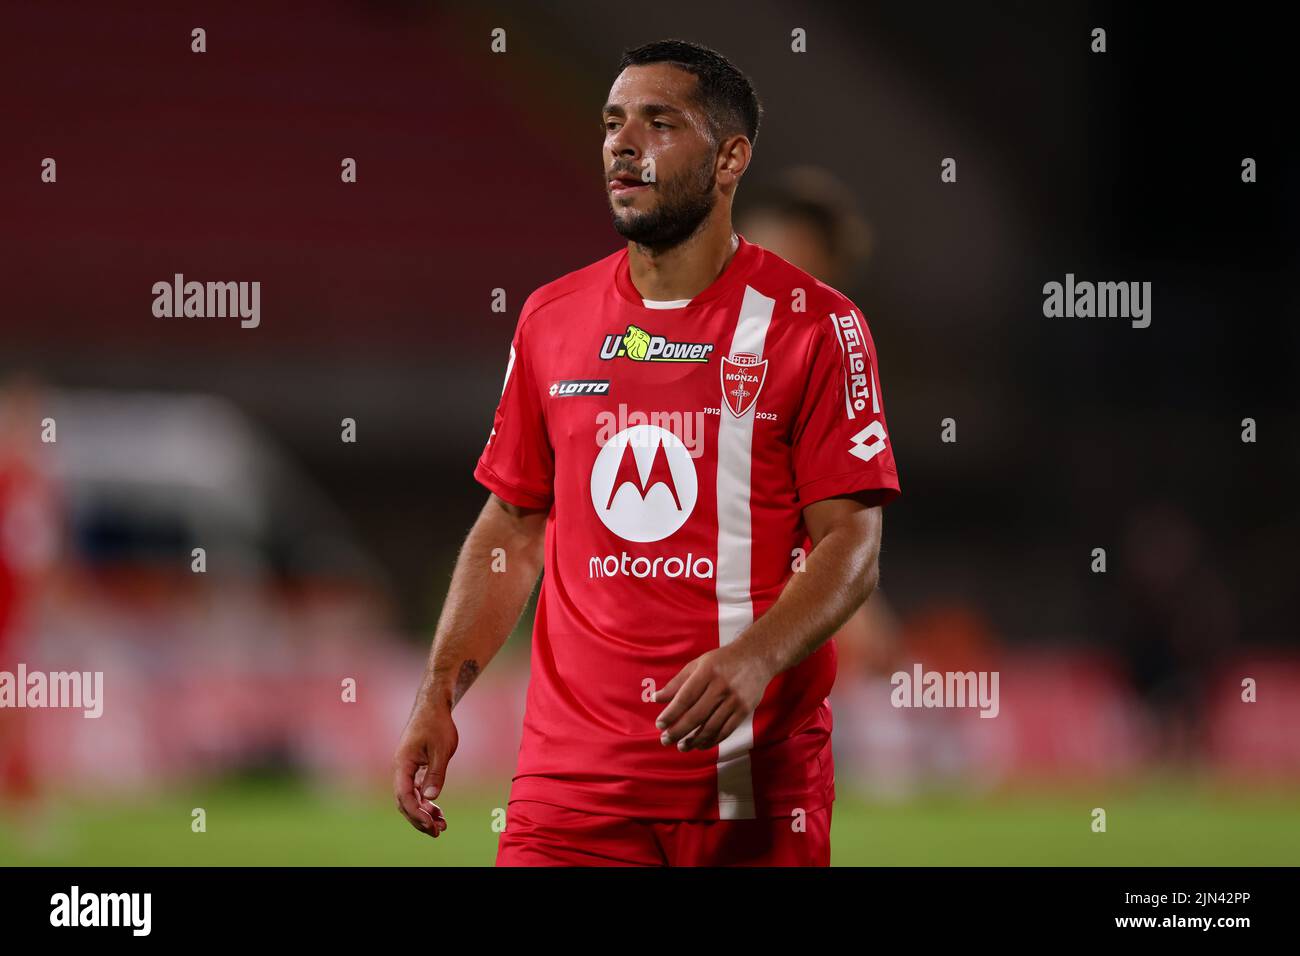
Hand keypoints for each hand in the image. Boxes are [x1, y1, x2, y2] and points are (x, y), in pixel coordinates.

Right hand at [392, 699, 457, 836]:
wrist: (433, 706)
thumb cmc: (437, 724)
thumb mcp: (441, 749)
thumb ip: (436, 773)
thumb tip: (430, 797)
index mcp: (403, 763)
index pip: (404, 795)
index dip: (416, 813)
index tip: (430, 825)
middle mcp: (401, 768)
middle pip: (404, 801)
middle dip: (419, 819)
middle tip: (437, 832)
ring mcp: (407, 769)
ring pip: (410, 798)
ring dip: (423, 813)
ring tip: (441, 826)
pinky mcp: (414, 768)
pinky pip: (416, 790)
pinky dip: (426, 802)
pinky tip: (437, 812)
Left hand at [653, 644, 772, 750]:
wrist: (758, 657)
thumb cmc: (723, 660)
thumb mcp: (698, 664)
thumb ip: (677, 682)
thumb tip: (657, 699)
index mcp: (707, 672)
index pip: (685, 697)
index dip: (671, 714)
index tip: (660, 724)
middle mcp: (721, 686)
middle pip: (696, 715)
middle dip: (678, 731)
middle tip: (666, 740)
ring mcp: (735, 699)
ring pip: (711, 727)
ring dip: (694, 740)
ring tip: (682, 746)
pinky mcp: (745, 710)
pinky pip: (726, 730)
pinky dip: (712, 741)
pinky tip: (700, 744)